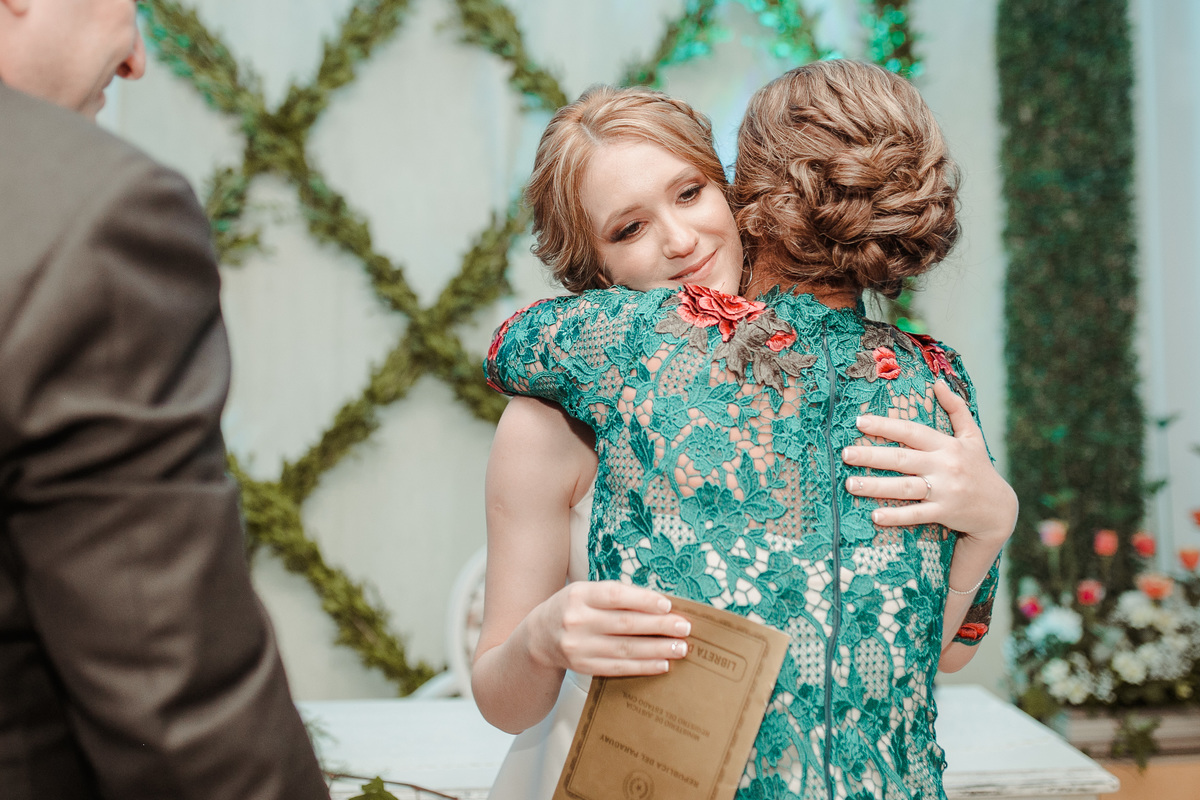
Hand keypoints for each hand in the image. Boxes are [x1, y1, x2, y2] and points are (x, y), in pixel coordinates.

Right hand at [527, 581, 691, 676]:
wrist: (537, 638)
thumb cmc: (571, 609)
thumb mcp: (585, 592)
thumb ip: (615, 595)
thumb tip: (660, 604)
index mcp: (579, 595)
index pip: (615, 596)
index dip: (643, 600)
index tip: (668, 606)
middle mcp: (576, 620)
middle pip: (624, 624)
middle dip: (659, 626)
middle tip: (684, 628)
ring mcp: (578, 647)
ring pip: (624, 649)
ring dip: (657, 649)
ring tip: (680, 648)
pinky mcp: (583, 667)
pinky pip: (618, 667)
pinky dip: (643, 666)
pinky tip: (662, 664)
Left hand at [841, 380, 1016, 543]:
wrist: (999, 509)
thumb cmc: (978, 468)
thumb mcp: (972, 436)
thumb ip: (956, 408)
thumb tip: (939, 382)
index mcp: (947, 445)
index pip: (912, 432)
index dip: (886, 426)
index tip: (860, 422)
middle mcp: (944, 466)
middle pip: (902, 459)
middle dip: (872, 456)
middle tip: (845, 454)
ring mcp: (944, 491)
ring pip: (905, 488)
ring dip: (876, 486)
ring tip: (850, 484)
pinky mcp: (944, 513)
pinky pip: (917, 514)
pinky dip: (896, 516)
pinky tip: (875, 515)